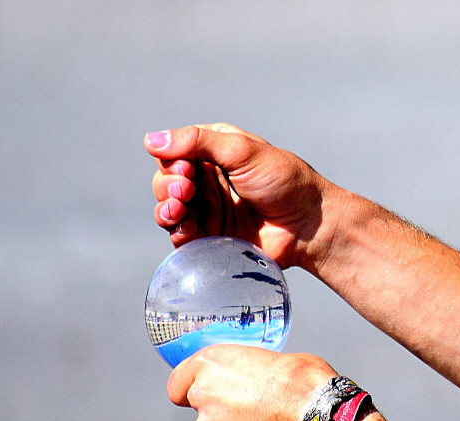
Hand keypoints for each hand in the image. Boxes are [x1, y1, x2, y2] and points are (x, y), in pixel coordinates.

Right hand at [144, 123, 329, 269]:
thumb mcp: (242, 151)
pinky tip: (185, 230)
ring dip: (166, 210)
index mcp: (214, 153)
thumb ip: (197, 142)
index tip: (185, 170)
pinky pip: (183, 237)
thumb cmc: (284, 181)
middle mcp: (208, 181)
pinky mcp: (212, 239)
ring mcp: (209, 212)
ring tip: (177, 211)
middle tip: (184, 192)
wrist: (308, 226)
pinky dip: (178, 233)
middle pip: (166, 183)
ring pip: (169, 211)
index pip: (174, 154)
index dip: (171, 162)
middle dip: (167, 187)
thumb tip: (150, 140)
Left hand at [167, 344, 336, 420]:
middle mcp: (201, 398)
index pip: (177, 385)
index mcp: (208, 365)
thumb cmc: (299, 379)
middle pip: (202, 413)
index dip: (191, 390)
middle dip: (223, 413)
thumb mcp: (262, 358)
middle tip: (255, 410)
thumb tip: (241, 385)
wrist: (315, 413)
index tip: (205, 395)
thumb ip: (237, 374)